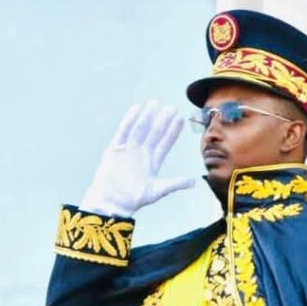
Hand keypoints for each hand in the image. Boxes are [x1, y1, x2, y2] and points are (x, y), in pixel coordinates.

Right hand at [80, 101, 195, 216]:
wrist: (112, 202)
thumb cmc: (133, 199)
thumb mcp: (157, 190)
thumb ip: (175, 183)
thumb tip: (194, 182)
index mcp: (152, 162)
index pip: (165, 142)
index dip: (172, 131)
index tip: (180, 119)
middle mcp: (141, 153)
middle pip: (154, 133)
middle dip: (163, 120)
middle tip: (171, 107)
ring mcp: (128, 149)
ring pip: (140, 129)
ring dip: (147, 117)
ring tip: (155, 103)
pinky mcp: (115, 148)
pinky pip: (123, 131)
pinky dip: (129, 120)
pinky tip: (136, 109)